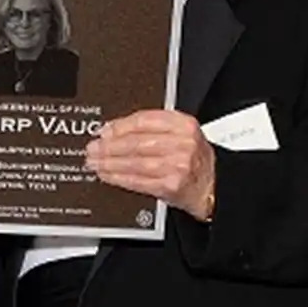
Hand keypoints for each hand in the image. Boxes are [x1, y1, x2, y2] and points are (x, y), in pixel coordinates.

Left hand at [85, 109, 214, 220]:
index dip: (119, 126)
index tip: (104, 131)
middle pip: (136, 142)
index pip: (144, 120)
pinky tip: (108, 175)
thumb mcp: (181, 134)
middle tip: (93, 148)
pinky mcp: (171, 186)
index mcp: (183, 124)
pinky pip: (138, 181)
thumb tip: (114, 130)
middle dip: (109, 146)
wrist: (213, 186)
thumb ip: (153, 128)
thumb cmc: (194, 159)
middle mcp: (182, 143)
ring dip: (110, 163)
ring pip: (135, 162)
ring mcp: (178, 165)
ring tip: (95, 162)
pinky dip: (119, 178)